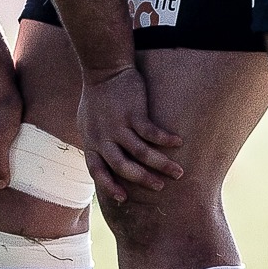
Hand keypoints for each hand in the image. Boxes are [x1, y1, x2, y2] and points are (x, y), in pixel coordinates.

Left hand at [79, 66, 181, 203]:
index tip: (123, 199)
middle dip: (143, 179)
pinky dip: (166, 140)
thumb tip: (105, 162)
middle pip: (123, 167)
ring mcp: (118, 125)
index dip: (109, 186)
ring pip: (141, 152)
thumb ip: (96, 143)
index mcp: (91, 141)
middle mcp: (103, 137)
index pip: (97, 171)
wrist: (103, 69)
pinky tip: (179, 142)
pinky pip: (152, 133)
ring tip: (178, 172)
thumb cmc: (97, 98)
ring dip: (161, 164)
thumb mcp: (88, 123)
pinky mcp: (133, 113)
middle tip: (160, 187)